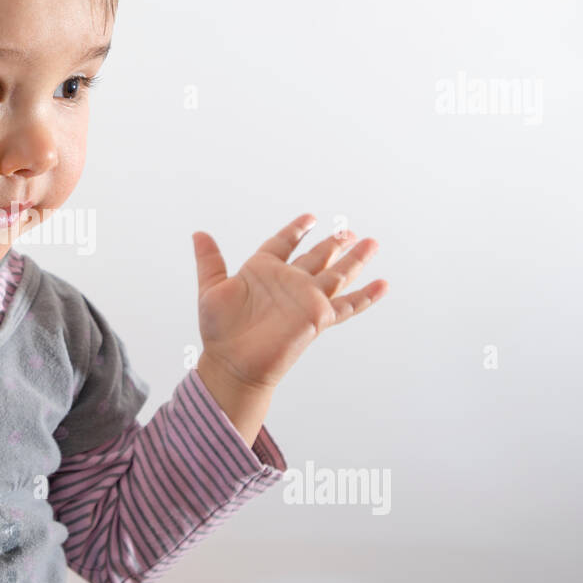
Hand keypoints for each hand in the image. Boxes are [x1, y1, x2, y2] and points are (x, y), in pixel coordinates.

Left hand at [192, 214, 386, 393]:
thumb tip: (199, 233)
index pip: (284, 243)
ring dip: (354, 259)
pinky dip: (366, 296)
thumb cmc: (219, 332)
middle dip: (333, 243)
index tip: (310, 218)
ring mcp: (305, 299)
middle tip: (349, 231)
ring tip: (371, 243)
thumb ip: (209, 260)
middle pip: (317, 256)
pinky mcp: (318, 317)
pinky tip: (383, 284)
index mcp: (263, 270)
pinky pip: (347, 305)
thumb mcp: (211, 288)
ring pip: (336, 274)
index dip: (296, 230)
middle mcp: (288, 282)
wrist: (233, 364)